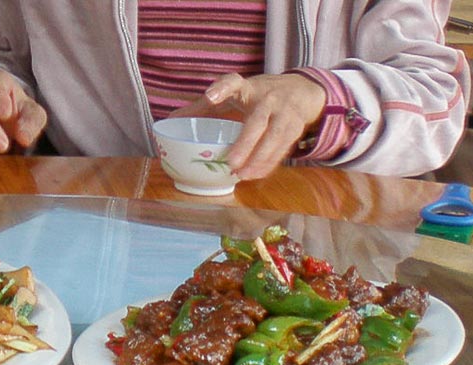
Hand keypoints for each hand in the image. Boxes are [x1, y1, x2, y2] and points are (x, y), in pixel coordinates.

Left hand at [172, 73, 326, 179]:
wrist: (302, 91)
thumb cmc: (257, 95)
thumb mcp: (232, 95)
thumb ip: (203, 107)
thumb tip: (169, 119)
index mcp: (246, 88)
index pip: (233, 82)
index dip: (222, 88)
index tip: (210, 96)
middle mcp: (268, 98)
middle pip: (257, 121)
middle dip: (246, 143)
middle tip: (231, 163)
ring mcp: (285, 112)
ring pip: (275, 138)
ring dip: (259, 159)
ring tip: (241, 174)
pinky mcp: (295, 127)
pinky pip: (282, 149)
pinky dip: (268, 164)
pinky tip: (254, 174)